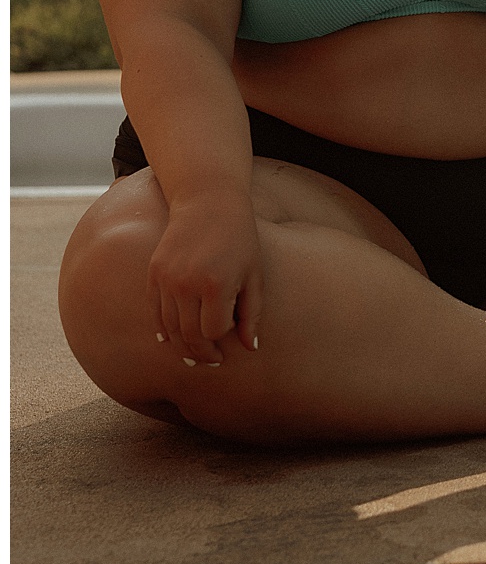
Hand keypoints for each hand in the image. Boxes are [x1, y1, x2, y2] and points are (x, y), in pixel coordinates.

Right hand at [147, 190, 263, 366]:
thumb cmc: (239, 239)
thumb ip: (251, 313)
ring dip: (181, 346)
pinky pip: (155, 311)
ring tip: (193, 356)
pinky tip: (170, 339)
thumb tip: (250, 348)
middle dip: (200, 354)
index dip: (222, 339)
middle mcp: (187, 283)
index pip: (214, 331)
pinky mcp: (154, 273)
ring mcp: (167, 278)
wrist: (208, 202)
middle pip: (189, 335)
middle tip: (210, 362)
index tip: (230, 338)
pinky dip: (162, 328)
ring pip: (169, 327)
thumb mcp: (254, 274)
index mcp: (216, 284)